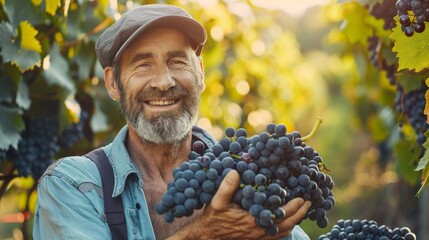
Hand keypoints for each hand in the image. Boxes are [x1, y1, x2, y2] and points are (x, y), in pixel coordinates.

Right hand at [170, 170, 310, 239]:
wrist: (207, 235)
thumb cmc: (213, 218)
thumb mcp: (216, 201)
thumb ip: (226, 187)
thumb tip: (236, 172)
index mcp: (253, 221)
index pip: (280, 215)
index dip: (294, 207)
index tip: (303, 197)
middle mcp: (259, 231)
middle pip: (287, 224)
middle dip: (300, 213)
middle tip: (310, 201)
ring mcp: (259, 236)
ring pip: (283, 231)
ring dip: (295, 220)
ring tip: (303, 209)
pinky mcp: (256, 238)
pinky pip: (276, 235)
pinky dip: (286, 228)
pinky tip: (288, 220)